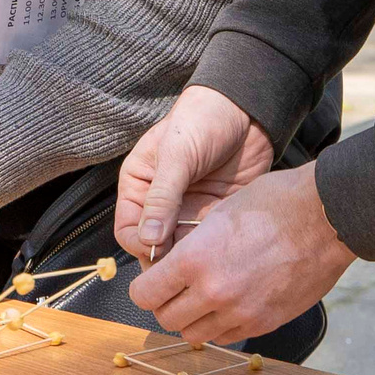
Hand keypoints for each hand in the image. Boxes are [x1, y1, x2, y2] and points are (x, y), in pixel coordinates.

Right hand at [114, 85, 274, 263]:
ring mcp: (188, 212)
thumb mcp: (177, 155)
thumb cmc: (203, 120)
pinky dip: (212, 251)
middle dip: (166, 258)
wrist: (246, 110)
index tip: (159, 249)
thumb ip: (162, 197)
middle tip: (183, 264)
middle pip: (154, 246)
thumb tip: (148, 238)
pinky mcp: (214, 216)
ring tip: (205, 257)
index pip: (128, 229)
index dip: (140, 244)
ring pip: (181, 249)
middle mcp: (160, 204)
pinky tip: (221, 249)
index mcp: (139, 186)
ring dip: (191, 257)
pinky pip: (208, 243)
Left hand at [126, 163, 351, 341]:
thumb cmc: (276, 203)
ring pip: (195, 335)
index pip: (145, 295)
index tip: (151, 281)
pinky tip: (230, 303)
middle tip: (176, 289)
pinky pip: (227, 336)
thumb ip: (191, 247)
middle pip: (167, 319)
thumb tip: (173, 265)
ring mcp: (241, 312)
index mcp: (196, 259)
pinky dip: (220, 325)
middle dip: (166, 305)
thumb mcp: (220, 213)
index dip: (144, 288)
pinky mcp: (266, 323)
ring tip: (204, 297)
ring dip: (193, 319)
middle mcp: (214, 292)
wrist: (327, 218)